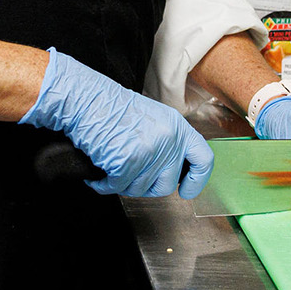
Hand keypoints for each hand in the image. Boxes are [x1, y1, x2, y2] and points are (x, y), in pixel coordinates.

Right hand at [19, 48, 212, 198]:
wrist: (87, 99)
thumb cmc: (112, 107)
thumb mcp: (152, 119)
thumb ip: (167, 142)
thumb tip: (171, 170)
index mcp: (177, 127)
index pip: (203, 159)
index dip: (197, 180)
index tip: (187, 190)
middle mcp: (168, 141)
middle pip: (167, 184)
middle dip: (147, 186)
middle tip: (131, 175)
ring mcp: (150, 153)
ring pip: (141, 189)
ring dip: (124, 183)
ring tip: (112, 165)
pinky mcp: (128, 163)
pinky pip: (118, 187)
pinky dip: (105, 184)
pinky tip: (99, 172)